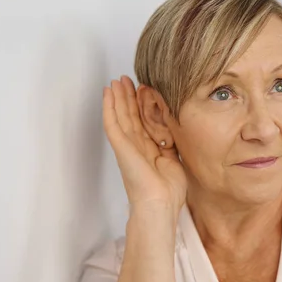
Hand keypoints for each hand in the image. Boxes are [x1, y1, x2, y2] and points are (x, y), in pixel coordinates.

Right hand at [102, 75, 186, 218]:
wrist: (161, 203)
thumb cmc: (169, 189)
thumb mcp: (174, 158)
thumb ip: (171, 142)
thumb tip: (174, 126)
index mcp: (148, 149)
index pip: (144, 121)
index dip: (142, 104)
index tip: (143, 88)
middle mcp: (136, 145)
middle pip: (130, 115)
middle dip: (128, 96)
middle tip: (126, 78)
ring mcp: (127, 146)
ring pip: (120, 116)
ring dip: (117, 97)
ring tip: (116, 81)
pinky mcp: (120, 147)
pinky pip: (112, 124)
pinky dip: (108, 108)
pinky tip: (107, 94)